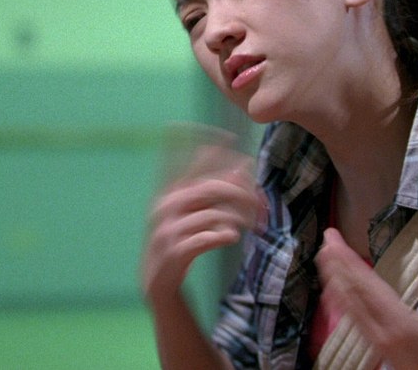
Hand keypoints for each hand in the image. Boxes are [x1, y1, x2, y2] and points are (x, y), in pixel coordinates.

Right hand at [141, 142, 265, 303]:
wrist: (157, 281)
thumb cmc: (180, 241)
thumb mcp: (192, 213)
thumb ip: (213, 191)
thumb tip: (243, 166)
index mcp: (169, 192)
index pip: (183, 159)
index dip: (206, 147)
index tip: (230, 136)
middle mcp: (165, 206)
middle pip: (211, 187)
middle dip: (241, 193)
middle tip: (260, 203)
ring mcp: (168, 229)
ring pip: (214, 213)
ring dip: (239, 218)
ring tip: (250, 225)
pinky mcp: (175, 251)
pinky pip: (207, 237)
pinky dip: (225, 235)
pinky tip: (233, 237)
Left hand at [315, 228, 417, 369]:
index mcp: (401, 323)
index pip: (367, 285)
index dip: (349, 261)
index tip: (336, 242)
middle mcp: (382, 331)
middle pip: (352, 291)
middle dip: (337, 264)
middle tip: (327, 240)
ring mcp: (376, 339)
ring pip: (348, 304)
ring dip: (334, 279)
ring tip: (324, 258)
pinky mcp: (375, 345)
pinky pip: (351, 317)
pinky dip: (340, 300)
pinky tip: (333, 291)